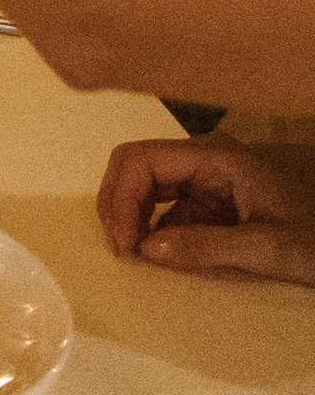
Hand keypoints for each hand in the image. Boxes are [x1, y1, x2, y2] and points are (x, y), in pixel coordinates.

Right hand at [97, 136, 314, 280]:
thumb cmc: (314, 236)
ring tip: (132, 255)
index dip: (123, 199)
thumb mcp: (269, 247)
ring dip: (131, 216)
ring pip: (147, 186)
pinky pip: (168, 209)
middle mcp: (201, 159)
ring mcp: (205, 179)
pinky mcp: (211, 202)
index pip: (142, 159)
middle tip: (121, 251)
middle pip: (136, 166)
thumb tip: (147, 249)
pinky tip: (156, 256)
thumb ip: (208, 246)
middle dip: (118, 204)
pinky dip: (152, 230)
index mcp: (212, 156)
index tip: (126, 246)